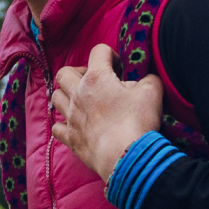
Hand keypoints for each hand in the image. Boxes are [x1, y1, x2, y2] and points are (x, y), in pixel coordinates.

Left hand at [50, 44, 163, 181]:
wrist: (125, 156)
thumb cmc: (137, 122)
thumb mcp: (153, 92)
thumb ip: (149, 79)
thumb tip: (146, 80)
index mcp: (97, 78)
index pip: (98, 52)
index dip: (110, 55)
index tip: (119, 67)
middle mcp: (78, 94)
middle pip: (64, 73)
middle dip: (78, 72)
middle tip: (93, 81)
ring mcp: (72, 117)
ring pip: (56, 97)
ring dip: (66, 95)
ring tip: (81, 101)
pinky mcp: (71, 139)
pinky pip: (57, 127)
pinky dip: (64, 124)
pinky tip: (75, 125)